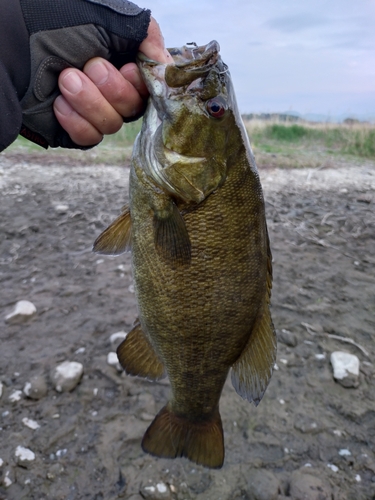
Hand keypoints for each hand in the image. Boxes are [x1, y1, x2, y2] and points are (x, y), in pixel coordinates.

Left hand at [54, 17, 171, 146]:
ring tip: (66, 79)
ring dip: (90, 101)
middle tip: (89, 66)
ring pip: (113, 124)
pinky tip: (59, 103)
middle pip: (135, 108)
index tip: (128, 69)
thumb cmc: (55, 24)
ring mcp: (93, 110)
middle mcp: (111, 87)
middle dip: (112, 88)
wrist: (13, 47)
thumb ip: (146, 35)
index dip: (142, 83)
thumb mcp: (110, 18)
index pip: (150, 85)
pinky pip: (91, 138)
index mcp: (121, 60)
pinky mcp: (75, 129)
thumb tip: (166, 63)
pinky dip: (75, 120)